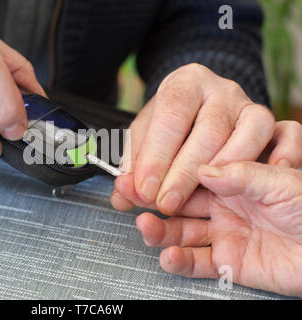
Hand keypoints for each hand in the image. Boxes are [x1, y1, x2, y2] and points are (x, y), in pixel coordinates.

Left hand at [111, 63, 284, 213]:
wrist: (199, 105)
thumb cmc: (171, 124)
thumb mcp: (145, 139)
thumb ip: (133, 166)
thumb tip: (122, 195)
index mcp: (184, 85)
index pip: (170, 117)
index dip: (156, 157)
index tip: (144, 189)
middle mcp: (220, 90)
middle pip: (208, 130)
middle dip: (185, 173)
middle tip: (166, 202)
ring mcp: (248, 104)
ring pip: (250, 131)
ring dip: (225, 169)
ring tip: (204, 196)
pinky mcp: (270, 121)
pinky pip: (286, 134)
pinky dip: (281, 154)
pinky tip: (256, 176)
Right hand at [136, 162, 301, 296]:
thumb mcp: (283, 182)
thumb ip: (243, 174)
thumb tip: (203, 169)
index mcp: (234, 180)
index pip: (191, 174)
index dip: (166, 172)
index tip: (144, 170)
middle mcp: (224, 205)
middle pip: (179, 202)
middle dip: (152, 198)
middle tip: (127, 195)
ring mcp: (223, 234)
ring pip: (182, 232)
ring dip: (161, 231)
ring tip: (145, 227)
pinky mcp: (227, 262)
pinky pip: (197, 262)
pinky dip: (180, 261)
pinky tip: (169, 256)